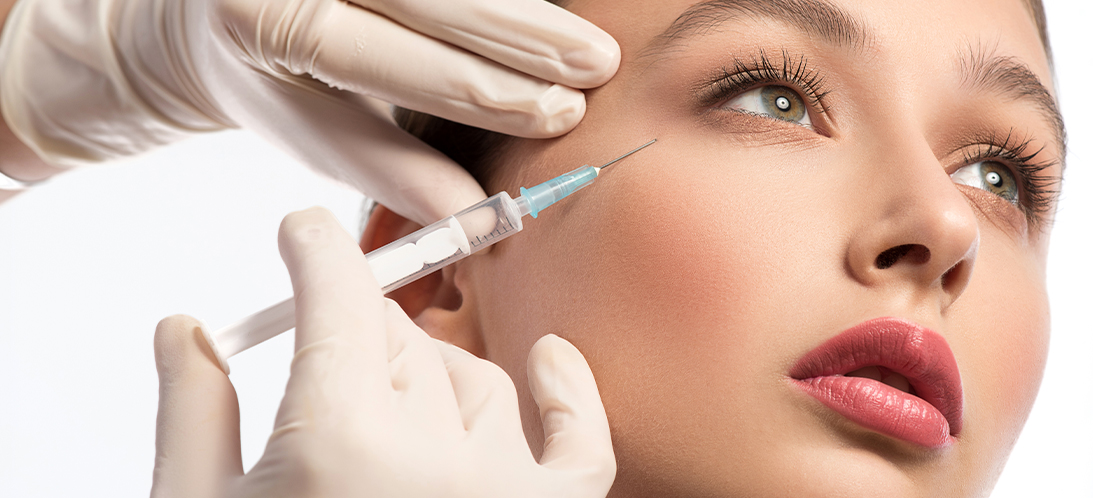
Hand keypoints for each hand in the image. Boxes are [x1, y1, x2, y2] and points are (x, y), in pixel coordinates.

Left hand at [0, 0, 618, 222]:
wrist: (211, 11)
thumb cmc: (265, 83)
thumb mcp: (312, 136)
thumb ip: (390, 172)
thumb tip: (476, 218)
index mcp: (267, 21)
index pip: (400, 61)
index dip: (489, 89)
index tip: (558, 112)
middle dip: (528, 37)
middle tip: (596, 66)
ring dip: (525, 9)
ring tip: (583, 42)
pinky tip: (545, 10)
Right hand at [151, 207, 614, 496]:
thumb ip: (192, 415)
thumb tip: (186, 329)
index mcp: (339, 444)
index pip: (339, 299)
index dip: (315, 253)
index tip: (301, 235)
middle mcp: (436, 462)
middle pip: (400, 343)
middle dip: (354, 332)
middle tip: (321, 355)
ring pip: (474, 385)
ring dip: (426, 376)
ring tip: (380, 406)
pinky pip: (581, 449)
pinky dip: (571, 397)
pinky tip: (551, 357)